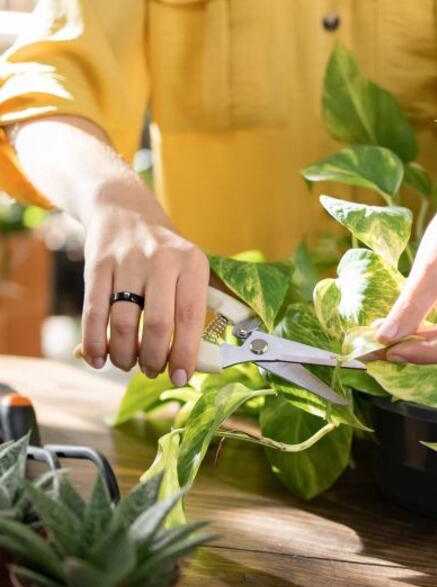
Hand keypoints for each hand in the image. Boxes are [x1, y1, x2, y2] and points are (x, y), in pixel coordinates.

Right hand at [81, 200, 208, 384]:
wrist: (123, 209)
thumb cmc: (164, 253)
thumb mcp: (189, 268)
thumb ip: (193, 309)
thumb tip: (189, 364)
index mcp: (192, 263)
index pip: (191, 317)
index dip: (184, 353)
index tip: (180, 377)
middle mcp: (162, 260)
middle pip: (157, 325)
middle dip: (153, 359)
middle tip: (152, 371)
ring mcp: (127, 261)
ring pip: (123, 324)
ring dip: (124, 355)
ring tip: (127, 363)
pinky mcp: (97, 265)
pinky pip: (94, 313)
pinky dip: (94, 343)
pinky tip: (97, 359)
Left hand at [375, 175, 436, 363]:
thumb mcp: (431, 267)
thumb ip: (410, 307)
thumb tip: (383, 339)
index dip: (422, 353)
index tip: (386, 350)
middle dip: (413, 349)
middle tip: (372, 350)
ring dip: (415, 344)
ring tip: (380, 340)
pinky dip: (422, 335)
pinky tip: (396, 334)